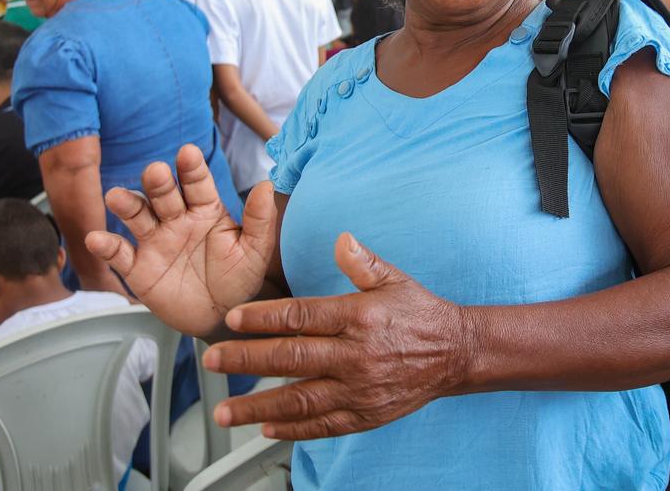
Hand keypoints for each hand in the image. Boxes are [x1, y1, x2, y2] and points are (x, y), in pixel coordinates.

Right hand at [85, 144, 276, 335]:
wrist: (221, 317)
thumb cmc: (239, 278)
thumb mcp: (254, 251)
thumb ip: (259, 220)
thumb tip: (267, 185)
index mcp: (205, 209)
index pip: (197, 184)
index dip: (191, 168)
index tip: (187, 153)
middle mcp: (176, 219)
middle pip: (163, 195)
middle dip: (157, 182)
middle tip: (155, 172)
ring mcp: (155, 241)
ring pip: (137, 216)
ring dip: (126, 205)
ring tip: (116, 197)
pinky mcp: (138, 268)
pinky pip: (120, 254)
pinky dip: (106, 246)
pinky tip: (96, 239)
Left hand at [204, 233, 468, 440]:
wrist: (457, 353)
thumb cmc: (420, 313)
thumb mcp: (395, 279)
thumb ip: (362, 262)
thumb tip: (341, 239)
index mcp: (359, 317)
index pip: (301, 317)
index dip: (262, 318)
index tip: (232, 319)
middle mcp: (357, 355)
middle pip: (291, 358)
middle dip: (246, 360)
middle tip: (213, 361)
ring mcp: (360, 390)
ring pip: (300, 401)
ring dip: (257, 407)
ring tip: (224, 411)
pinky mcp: (366, 416)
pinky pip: (322, 426)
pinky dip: (292, 430)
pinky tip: (265, 428)